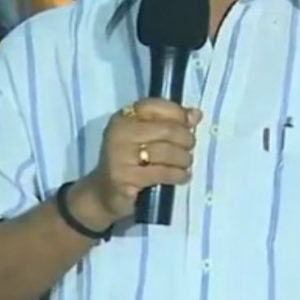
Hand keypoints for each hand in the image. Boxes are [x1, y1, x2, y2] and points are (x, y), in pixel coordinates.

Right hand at [72, 99, 200, 227]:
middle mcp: (120, 132)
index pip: (156, 106)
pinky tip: (182, 177)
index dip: (178, 114)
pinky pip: (162, 173)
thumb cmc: (128, 161)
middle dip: (186, 139)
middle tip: (189, 148)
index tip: (191, 124)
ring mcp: (120, 155)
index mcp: (124, 117)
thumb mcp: (144, 137)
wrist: (103, 193)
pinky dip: (178, 175)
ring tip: (185, 163)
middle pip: (166, 129)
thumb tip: (196, 114)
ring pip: (167, 152)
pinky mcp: (125, 177)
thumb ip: (168, 123)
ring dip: (183, 159)